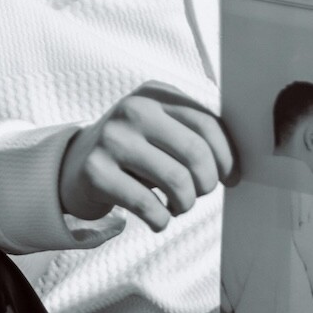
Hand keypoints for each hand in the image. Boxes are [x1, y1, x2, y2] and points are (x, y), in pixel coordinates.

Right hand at [58, 85, 233, 231]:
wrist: (76, 165)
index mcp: (156, 93)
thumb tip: (236, 168)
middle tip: (199, 194)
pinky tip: (158, 219)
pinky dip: (161, 220)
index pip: (208, 124)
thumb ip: (197, 135)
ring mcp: (112, 139)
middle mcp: (134, 110)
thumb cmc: (135, 151)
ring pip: (176, 181)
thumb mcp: (163, 130)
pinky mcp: (96, 171)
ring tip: (178, 206)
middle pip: (196, 153)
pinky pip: (147, 205)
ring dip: (185, 204)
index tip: (231, 178)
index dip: (227, 157)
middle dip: (207, 184)